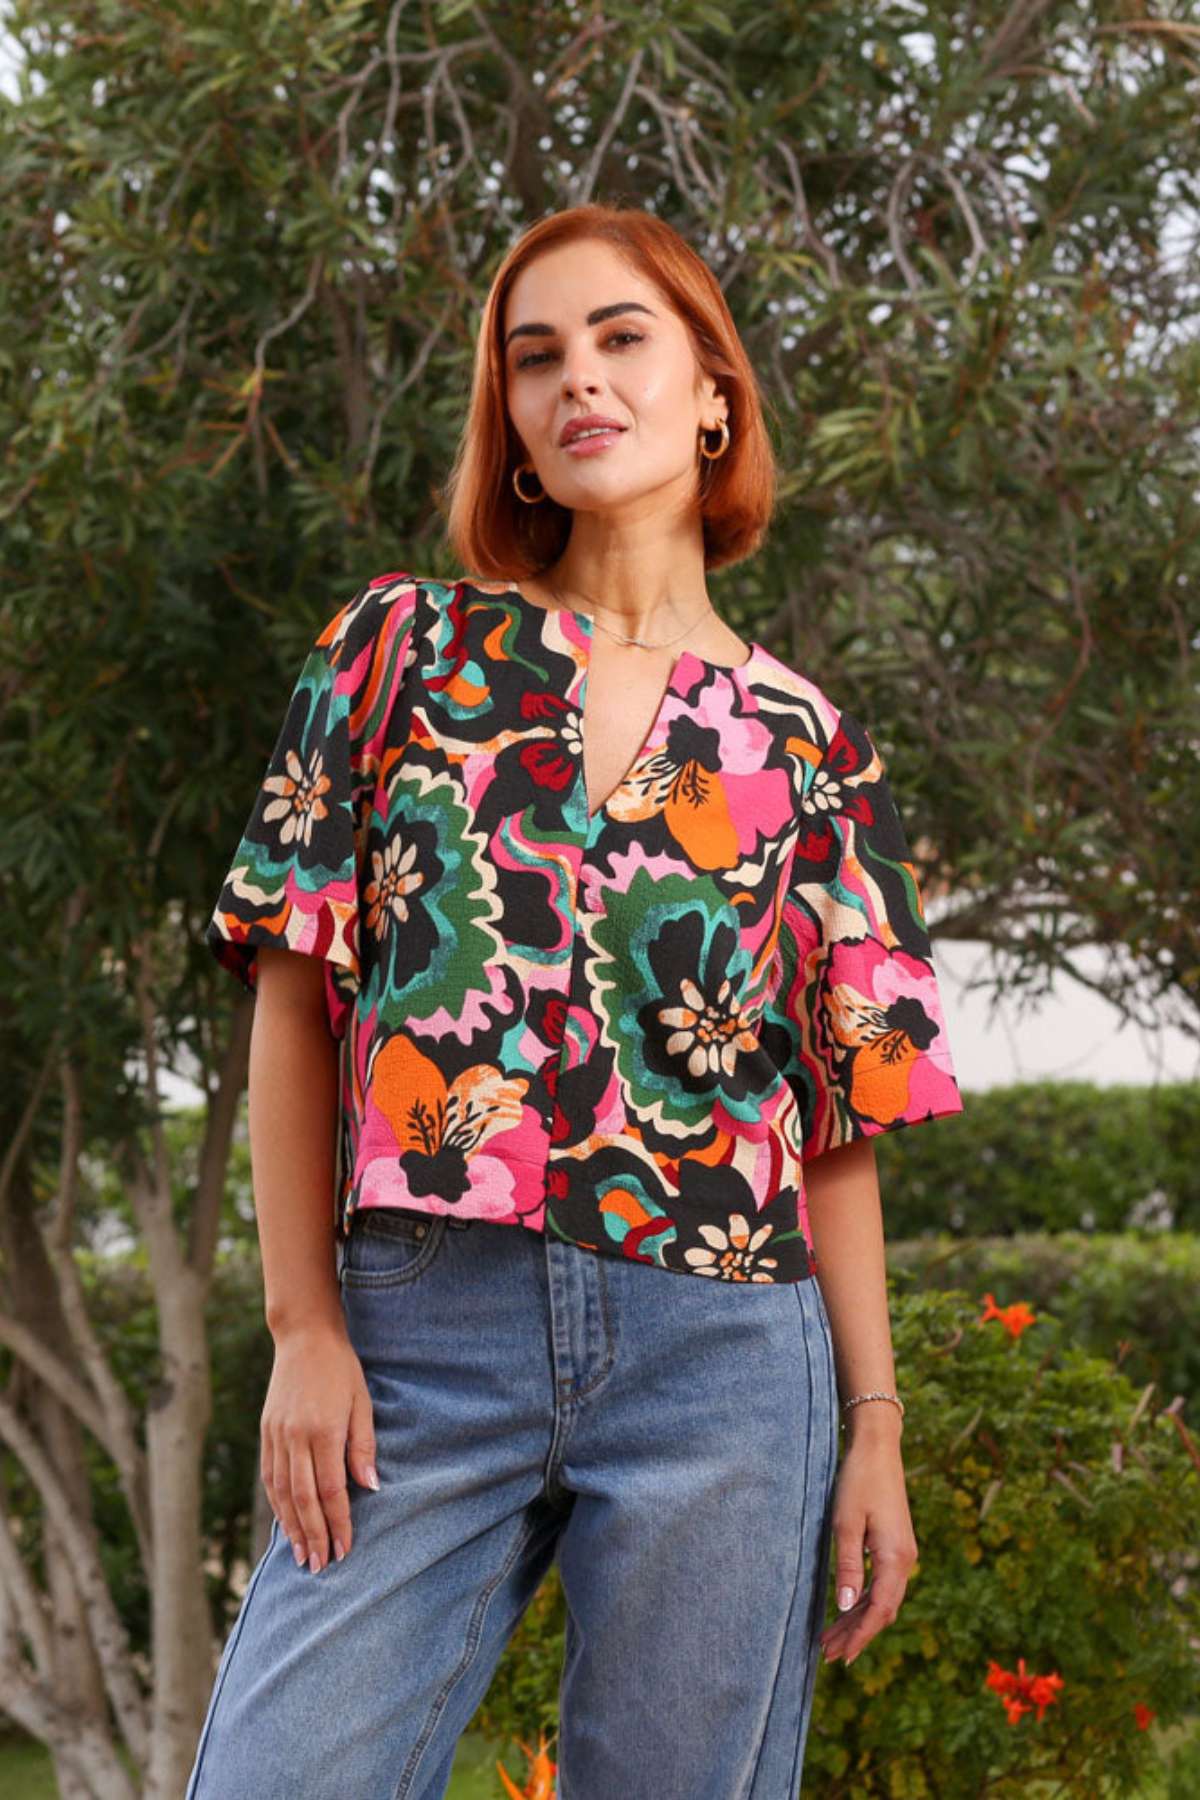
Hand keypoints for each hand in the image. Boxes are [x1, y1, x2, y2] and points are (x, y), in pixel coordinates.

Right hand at [260, 1323, 379, 1572]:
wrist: (304, 1338)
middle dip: (314, 1535)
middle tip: (321, 1566)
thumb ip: (363, 1446)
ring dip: (292, 1527)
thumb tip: (370, 1488)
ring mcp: (277, 1435)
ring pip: (282, 1493)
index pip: (331, 1490)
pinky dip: (277, 1504)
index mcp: (323, 1430)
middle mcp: (295, 1437)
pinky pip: (270, 1476)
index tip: (345, 1549)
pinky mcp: (266, 1432)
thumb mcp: (362, 1403)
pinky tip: (285, 1522)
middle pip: (304, 1499)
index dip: (338, 1523)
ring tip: (302, 1555)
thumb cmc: (341, 1370)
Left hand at [819, 1426, 917, 1667]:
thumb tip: (844, 1607)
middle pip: (882, 1611)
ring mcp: (903, 1554)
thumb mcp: (846, 1523)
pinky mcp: (895, 1546)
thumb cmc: (858, 1481)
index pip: (879, 1611)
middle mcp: (905, 1561)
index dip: (860, 1636)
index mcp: (896, 1558)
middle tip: (827, 1654)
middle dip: (856, 1634)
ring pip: (882, 1600)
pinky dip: (863, 1602)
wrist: (877, 1448)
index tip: (840, 1656)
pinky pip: (882, 1584)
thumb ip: (848, 1566)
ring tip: (831, 1639)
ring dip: (858, 1620)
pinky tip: (846, 1610)